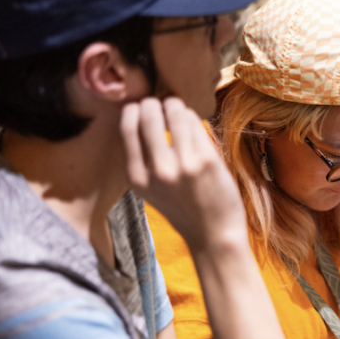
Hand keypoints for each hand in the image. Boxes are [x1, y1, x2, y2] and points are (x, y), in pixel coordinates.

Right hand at [120, 96, 246, 252]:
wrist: (213, 235)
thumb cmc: (184, 209)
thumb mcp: (150, 190)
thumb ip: (143, 159)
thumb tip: (141, 116)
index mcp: (136, 178)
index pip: (126, 128)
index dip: (134, 109)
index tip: (142, 107)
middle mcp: (157, 171)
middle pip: (148, 115)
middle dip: (153, 102)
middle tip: (161, 103)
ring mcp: (183, 165)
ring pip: (175, 114)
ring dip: (176, 106)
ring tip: (178, 110)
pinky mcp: (207, 161)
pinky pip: (195, 124)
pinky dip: (192, 117)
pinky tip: (192, 121)